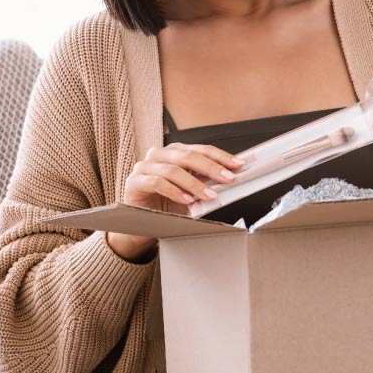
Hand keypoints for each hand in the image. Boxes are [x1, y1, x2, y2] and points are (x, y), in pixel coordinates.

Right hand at [106, 143, 245, 260]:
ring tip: (210, 195)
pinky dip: (175, 191)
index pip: (201, 149)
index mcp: (176, 152)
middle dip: (211, 167)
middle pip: (188, 156)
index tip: (238, 165)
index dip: (221, 156)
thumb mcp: (193, 193)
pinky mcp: (134, 182)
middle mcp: (159, 155)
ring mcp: (144, 166)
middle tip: (228, 178)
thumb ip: (207, 184)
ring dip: (195, 183)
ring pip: (173, 169)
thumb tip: (231, 180)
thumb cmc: (169, 205)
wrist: (143, 223)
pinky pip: (157, 182)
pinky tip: (187, 200)